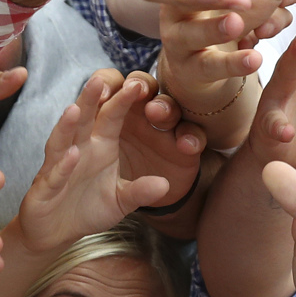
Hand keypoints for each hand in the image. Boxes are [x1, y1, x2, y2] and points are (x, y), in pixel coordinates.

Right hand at [12, 73, 169, 253]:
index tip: (138, 85)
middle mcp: (78, 149)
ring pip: (62, 141)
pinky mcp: (44, 188)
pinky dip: (62, 166)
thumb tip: (166, 184)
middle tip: (99, 80)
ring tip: (75, 108)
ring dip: (67, 125)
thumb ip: (141, 191)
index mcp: (100, 145)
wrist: (56, 233)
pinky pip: (54, 174)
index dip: (122, 101)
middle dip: (89, 99)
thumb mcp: (121, 201)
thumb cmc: (88, 208)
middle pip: (83, 119)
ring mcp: (58, 166)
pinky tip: (71, 155)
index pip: (112, 116)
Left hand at [114, 71, 206, 208]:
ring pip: (169, 107)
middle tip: (135, 89)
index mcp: (111, 121)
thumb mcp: (106, 190)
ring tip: (157, 113)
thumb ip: (106, 179)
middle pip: (141, 86)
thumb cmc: (109, 192)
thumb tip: (119, 176)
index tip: (102, 92)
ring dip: (165, 108)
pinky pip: (193, 137)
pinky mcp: (187, 149)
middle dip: (139, 85)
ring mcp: (166, 131)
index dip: (107, 87)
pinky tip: (186, 145)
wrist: (142, 212)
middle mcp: (140, 117)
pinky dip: (191, 139)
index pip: (109, 92)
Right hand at [157, 0, 295, 114]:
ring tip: (238, 22)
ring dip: (215, 28)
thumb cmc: (235, 6)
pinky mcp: (190, 66)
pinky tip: (255, 58)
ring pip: (192, 33)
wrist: (205, 52)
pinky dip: (231, 64)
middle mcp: (178, 3)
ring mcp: (180, 36)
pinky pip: (208, 65)